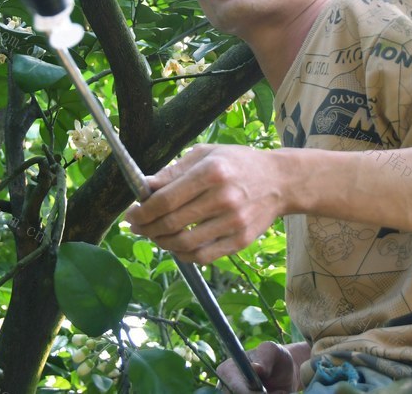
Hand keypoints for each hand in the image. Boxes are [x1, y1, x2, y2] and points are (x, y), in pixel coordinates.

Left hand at [124, 144, 287, 263]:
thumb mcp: (206, 154)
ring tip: (154, 235)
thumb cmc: (238, 163)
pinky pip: (203, 257)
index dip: (142, 211)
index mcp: (211, 172)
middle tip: (136, 226)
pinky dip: (182, 255)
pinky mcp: (241, 240)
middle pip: (171, 223)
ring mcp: (233, 222)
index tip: (131, 213)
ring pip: (184, 243)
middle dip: (146, 228)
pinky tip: (175, 246)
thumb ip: (174, 171)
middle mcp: (223, 198)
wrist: (280, 181)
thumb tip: (144, 187)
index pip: (165, 200)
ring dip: (161, 242)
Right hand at [216, 342, 300, 393]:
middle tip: (279, 392)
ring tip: (279, 392)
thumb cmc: (276, 358)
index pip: (234, 388)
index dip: (251, 393)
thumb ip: (265, 356)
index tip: (267, 392)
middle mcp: (226, 388)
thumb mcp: (273, 351)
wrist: (283, 374)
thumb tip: (256, 368)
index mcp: (227, 370)